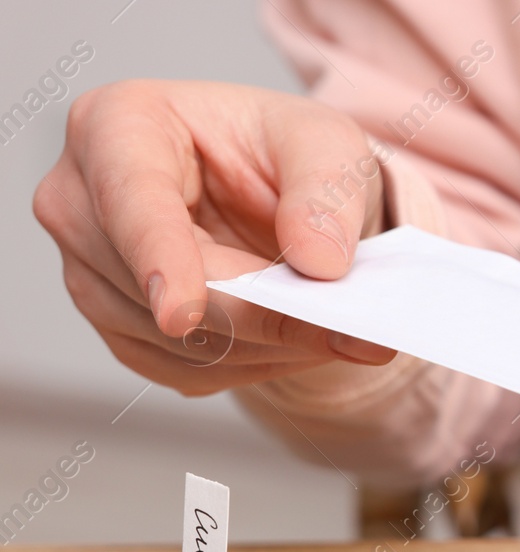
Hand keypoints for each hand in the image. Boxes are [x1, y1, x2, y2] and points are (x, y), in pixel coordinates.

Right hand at [32, 79, 394, 395]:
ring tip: (327, 319)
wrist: (282, 199)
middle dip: (258, 315)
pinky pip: (184, 369)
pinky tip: (289, 335)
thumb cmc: (286, 153)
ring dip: (264, 344)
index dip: (159, 261)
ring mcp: (89, 270)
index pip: (131, 203)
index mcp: (117, 125)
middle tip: (350, 331)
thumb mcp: (328, 146)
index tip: (180, 314)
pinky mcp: (117, 326)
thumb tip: (319, 263)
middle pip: (157, 288)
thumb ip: (328, 193)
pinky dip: (251, 364)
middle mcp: (81, 200)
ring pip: (173, 341)